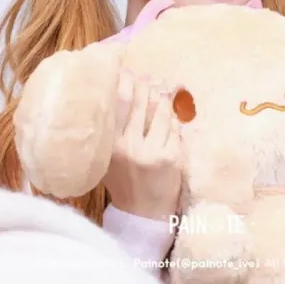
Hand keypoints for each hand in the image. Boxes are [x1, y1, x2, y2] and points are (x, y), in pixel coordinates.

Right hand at [103, 70, 181, 219]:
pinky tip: (170, 119)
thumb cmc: (125, 179)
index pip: (117, 104)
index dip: (123, 81)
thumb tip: (120, 91)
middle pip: (140, 102)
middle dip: (144, 86)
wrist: (142, 213)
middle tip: (146, 78)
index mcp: (110, 145)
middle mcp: (129, 147)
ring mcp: (151, 152)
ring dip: (161, 100)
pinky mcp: (171, 157)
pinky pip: (174, 127)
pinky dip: (173, 120)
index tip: (125, 70)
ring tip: (158, 95)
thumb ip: (113, 129)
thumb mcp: (110, 156)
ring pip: (160, 112)